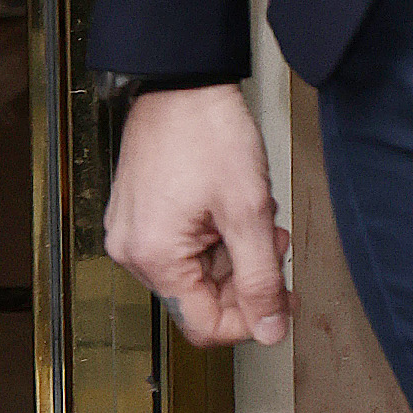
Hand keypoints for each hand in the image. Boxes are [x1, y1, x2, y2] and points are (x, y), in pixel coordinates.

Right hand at [104, 83, 289, 348]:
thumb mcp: (247, 213)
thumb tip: (269, 331)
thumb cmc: (207, 134)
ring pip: (193, 272)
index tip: (282, 298)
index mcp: (153, 256)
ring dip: (232, 255)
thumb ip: (261, 280)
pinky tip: (230, 209)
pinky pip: (179, 247)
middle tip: (275, 245)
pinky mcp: (136, 213)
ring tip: (255, 217)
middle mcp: (132, 250)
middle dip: (245, 278)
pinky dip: (212, 237)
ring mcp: (130, 230)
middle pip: (198, 299)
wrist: (181, 82)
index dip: (251, 320)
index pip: (204, 325)